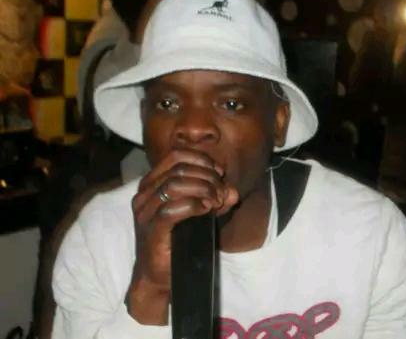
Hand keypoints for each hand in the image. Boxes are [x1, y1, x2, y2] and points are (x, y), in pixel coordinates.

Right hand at [126, 149, 238, 324]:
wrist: (159, 277)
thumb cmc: (178, 242)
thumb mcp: (201, 214)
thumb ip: (216, 199)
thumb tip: (233, 192)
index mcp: (152, 184)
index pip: (176, 156)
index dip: (202, 160)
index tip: (219, 173)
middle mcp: (144, 195)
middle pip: (180, 169)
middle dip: (207, 178)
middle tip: (221, 193)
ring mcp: (145, 213)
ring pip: (175, 185)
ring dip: (203, 190)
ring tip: (216, 202)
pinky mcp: (151, 230)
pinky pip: (172, 209)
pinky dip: (194, 205)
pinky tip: (206, 210)